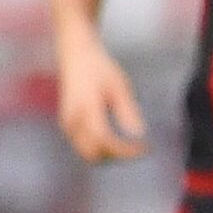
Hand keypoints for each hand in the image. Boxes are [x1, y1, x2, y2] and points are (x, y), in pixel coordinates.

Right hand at [56, 29, 146, 161]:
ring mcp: (68, 124)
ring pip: (88, 153)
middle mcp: (73, 120)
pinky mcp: (68, 125)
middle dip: (118, 157)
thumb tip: (139, 134)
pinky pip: (84, 146)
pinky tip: (118, 140)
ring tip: (130, 146)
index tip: (144, 148)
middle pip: (94, 154)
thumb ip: (127, 110)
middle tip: (138, 149)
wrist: (75, 56)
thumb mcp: (119, 86)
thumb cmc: (100, 68)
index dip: (125, 150)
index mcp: (86, 108)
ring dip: (110, 154)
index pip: (105, 140)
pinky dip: (101, 148)